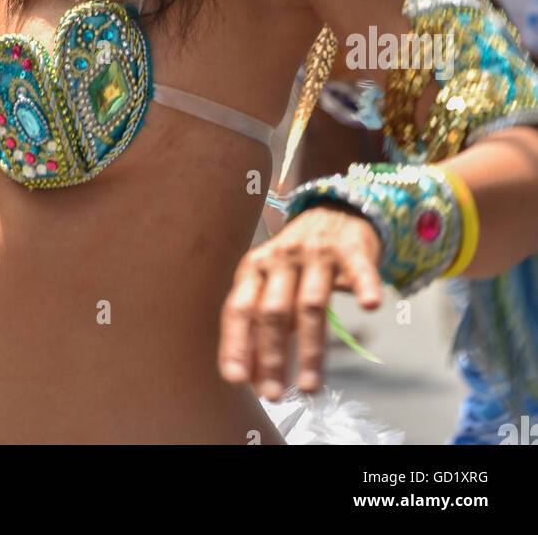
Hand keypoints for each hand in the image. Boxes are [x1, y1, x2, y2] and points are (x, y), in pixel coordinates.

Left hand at [218, 206, 382, 399]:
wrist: (333, 210)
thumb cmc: (297, 261)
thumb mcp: (270, 283)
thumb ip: (258, 323)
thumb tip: (247, 376)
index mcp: (255, 267)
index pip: (240, 307)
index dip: (236, 343)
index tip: (236, 379)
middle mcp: (281, 257)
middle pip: (274, 311)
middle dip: (272, 355)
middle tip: (274, 394)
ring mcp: (316, 252)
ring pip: (311, 304)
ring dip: (310, 349)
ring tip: (309, 386)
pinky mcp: (350, 248)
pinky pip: (358, 269)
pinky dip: (364, 285)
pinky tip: (370, 305)